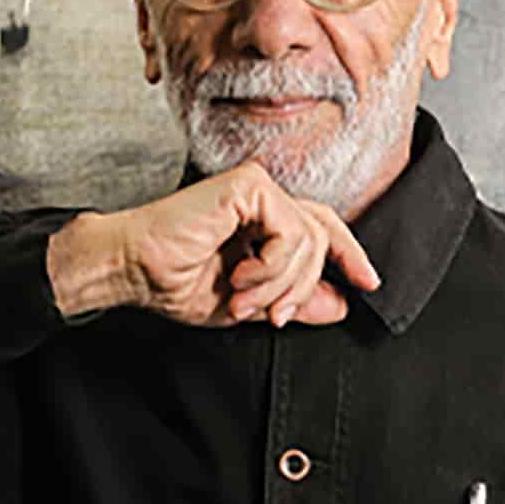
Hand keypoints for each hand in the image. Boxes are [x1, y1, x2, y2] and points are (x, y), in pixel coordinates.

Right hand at [47, 161, 379, 327]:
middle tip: (275, 317)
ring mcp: (257, 188)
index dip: (349, 255)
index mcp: (261, 220)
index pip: (321, 228)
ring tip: (242, 298)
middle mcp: (262, 198)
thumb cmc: (173, 282)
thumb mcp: (249, 303)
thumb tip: (341, 304)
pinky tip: (239, 277)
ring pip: (309, 240)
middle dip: (304, 286)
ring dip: (280, 284)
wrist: (134, 269)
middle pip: (321, 236)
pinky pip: (292, 233)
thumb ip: (294, 300)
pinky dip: (272, 267)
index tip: (369, 285)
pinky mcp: (250, 186)